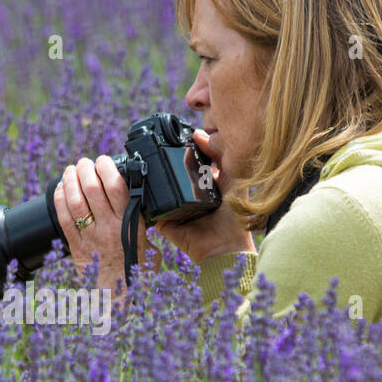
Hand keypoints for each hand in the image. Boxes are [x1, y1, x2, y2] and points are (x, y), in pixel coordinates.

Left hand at [53, 155, 162, 295]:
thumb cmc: (135, 274)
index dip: (106, 167)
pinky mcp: (75, 247)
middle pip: (91, 187)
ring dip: (70, 179)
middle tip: (84, 162)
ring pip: (75, 200)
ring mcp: (90, 237)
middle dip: (85, 168)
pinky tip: (61, 188)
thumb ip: (144, 227)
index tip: (104, 161)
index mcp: (130, 225)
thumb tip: (142, 207)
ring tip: (71, 170)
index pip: (116, 186)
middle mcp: (109, 228)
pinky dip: (60, 199)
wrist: (118, 299)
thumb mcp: (149, 248)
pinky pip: (63, 217)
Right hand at [154, 128, 256, 265]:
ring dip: (153, 180)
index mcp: (200, 185)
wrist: (225, 247)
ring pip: (157, 190)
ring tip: (148, 164)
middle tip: (157, 147)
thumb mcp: (231, 179)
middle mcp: (185, 196)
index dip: (181, 152)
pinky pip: (151, 208)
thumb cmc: (234, 217)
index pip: (186, 164)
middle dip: (164, 163)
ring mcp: (173, 209)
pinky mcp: (163, 222)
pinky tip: (146, 186)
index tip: (174, 137)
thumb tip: (199, 133)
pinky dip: (148, 200)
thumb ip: (219, 156)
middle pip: (170, 175)